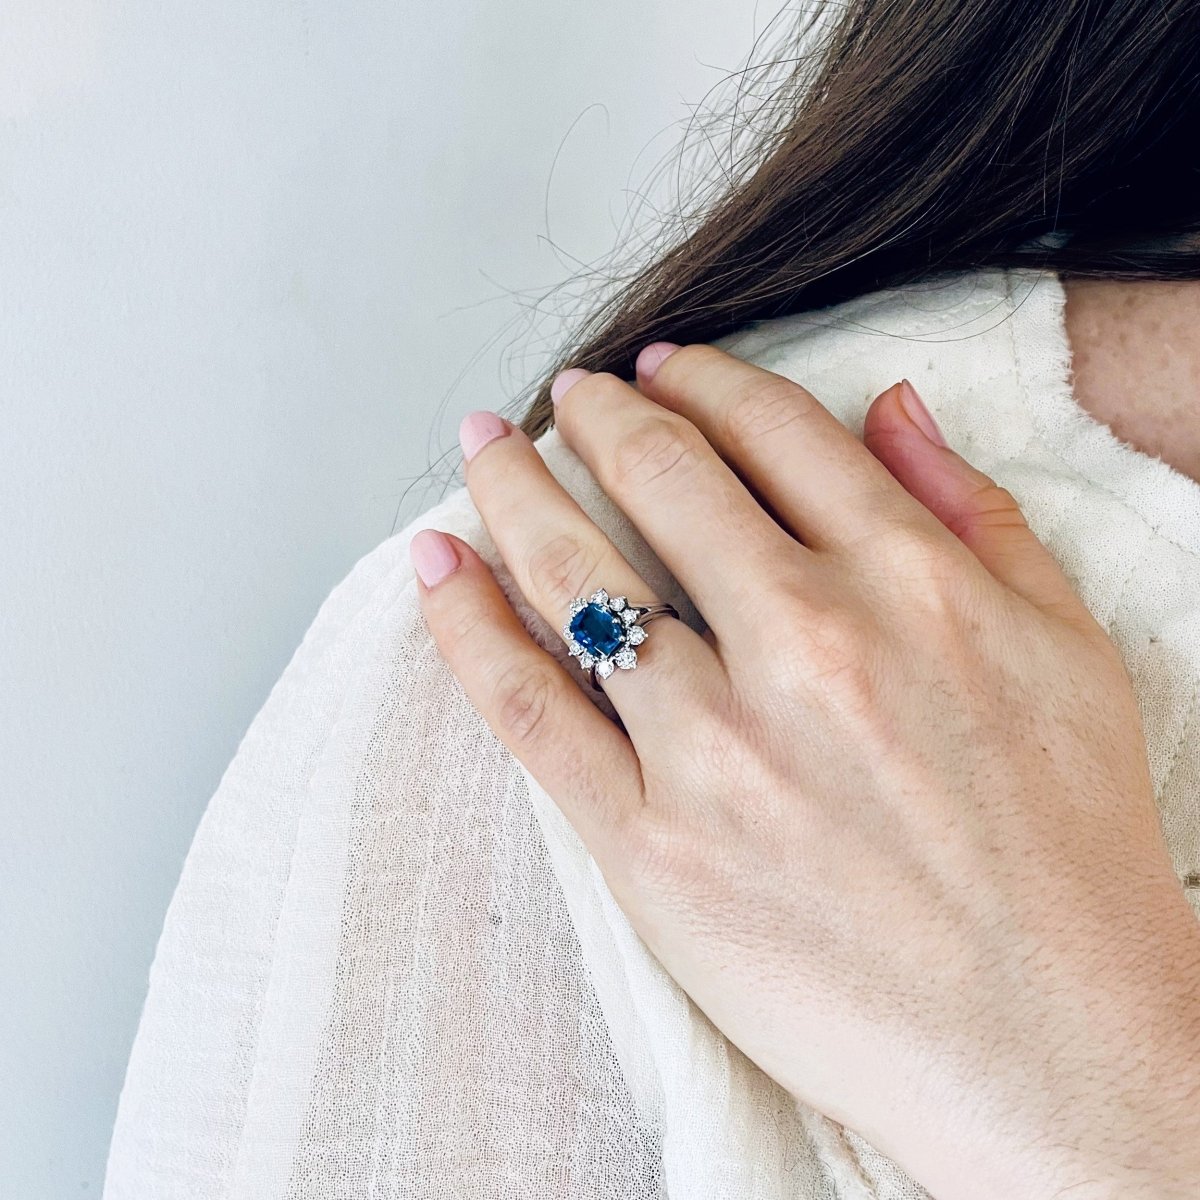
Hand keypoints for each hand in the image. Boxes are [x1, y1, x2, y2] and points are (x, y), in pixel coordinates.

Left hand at [410, 343, 1199, 1199]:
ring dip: (512, 488)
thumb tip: (887, 405)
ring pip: (575, 575)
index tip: (663, 366)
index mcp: (908, 583)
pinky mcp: (652, 843)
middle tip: (566, 393)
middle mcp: (807, 644)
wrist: (1047, 1036)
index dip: (704, 379)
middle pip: (661, 478)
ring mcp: (719, 746)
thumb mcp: (1065, 647)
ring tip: (481, 446)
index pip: (773, 433)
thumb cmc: (1065, 846)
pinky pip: (530, 709)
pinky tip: (438, 567)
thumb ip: (972, 510)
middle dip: (598, 412)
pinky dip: (467, 626)